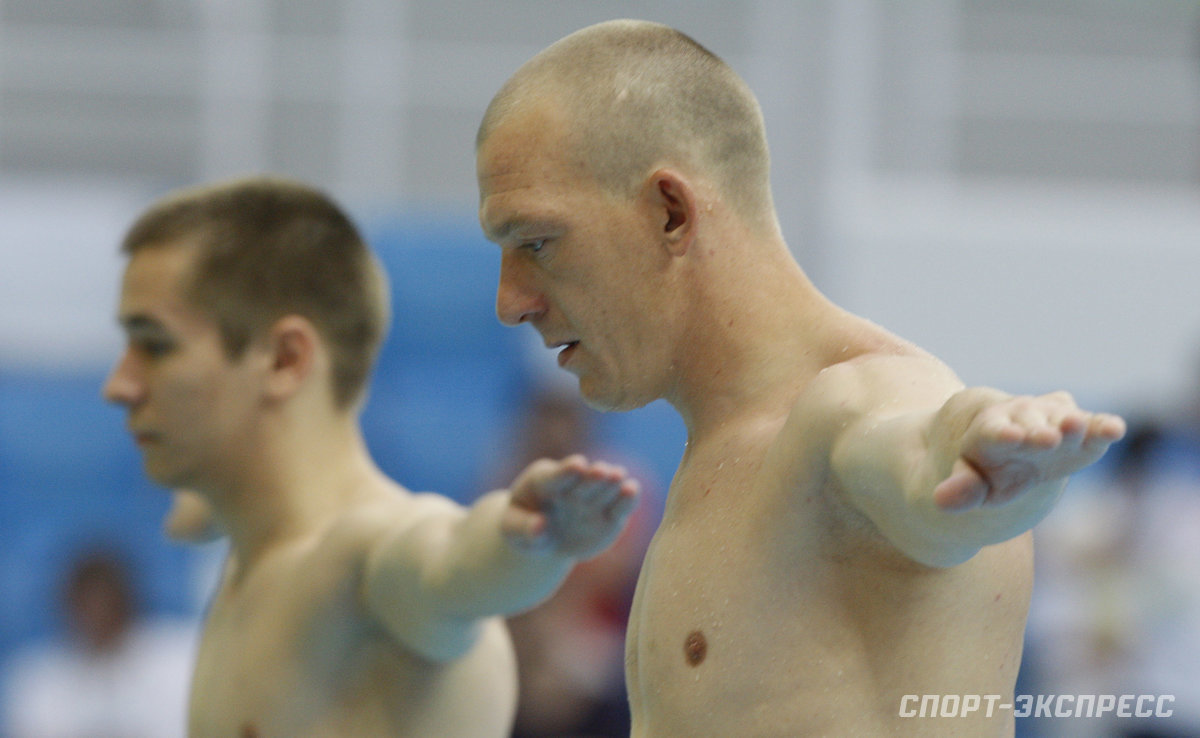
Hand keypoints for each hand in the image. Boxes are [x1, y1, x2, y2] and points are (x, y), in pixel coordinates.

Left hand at [502, 454, 640, 556]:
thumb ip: (524, 528)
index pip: (554, 476)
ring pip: (606, 487)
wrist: (545, 537)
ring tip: (620, 480)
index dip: (566, 471)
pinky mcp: (611, 515)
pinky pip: (622, 505)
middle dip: (593, 476)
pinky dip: (628, 499)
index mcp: (543, 481)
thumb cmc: (523, 527)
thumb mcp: (513, 530)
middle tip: (602, 472)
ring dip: (613, 483)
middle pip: (584, 479)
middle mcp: (573, 485)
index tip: (578, 465)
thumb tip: (540, 526)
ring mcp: (593, 498)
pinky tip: (632, 491)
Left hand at [933, 391, 1125, 511]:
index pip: (993, 433)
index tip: (1011, 438)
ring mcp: (1051, 419)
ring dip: (1072, 424)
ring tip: (1078, 426)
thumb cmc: (991, 470)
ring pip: (1061, 419)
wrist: (1016, 445)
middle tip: (1049, 438)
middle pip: (1030, 425)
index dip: (1002, 435)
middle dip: (1039, 432)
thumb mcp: (974, 483)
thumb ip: (963, 490)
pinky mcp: (1081, 426)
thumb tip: (940, 502)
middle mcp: (1020, 419)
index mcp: (988, 433)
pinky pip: (1093, 424)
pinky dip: (1103, 426)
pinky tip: (1115, 429)